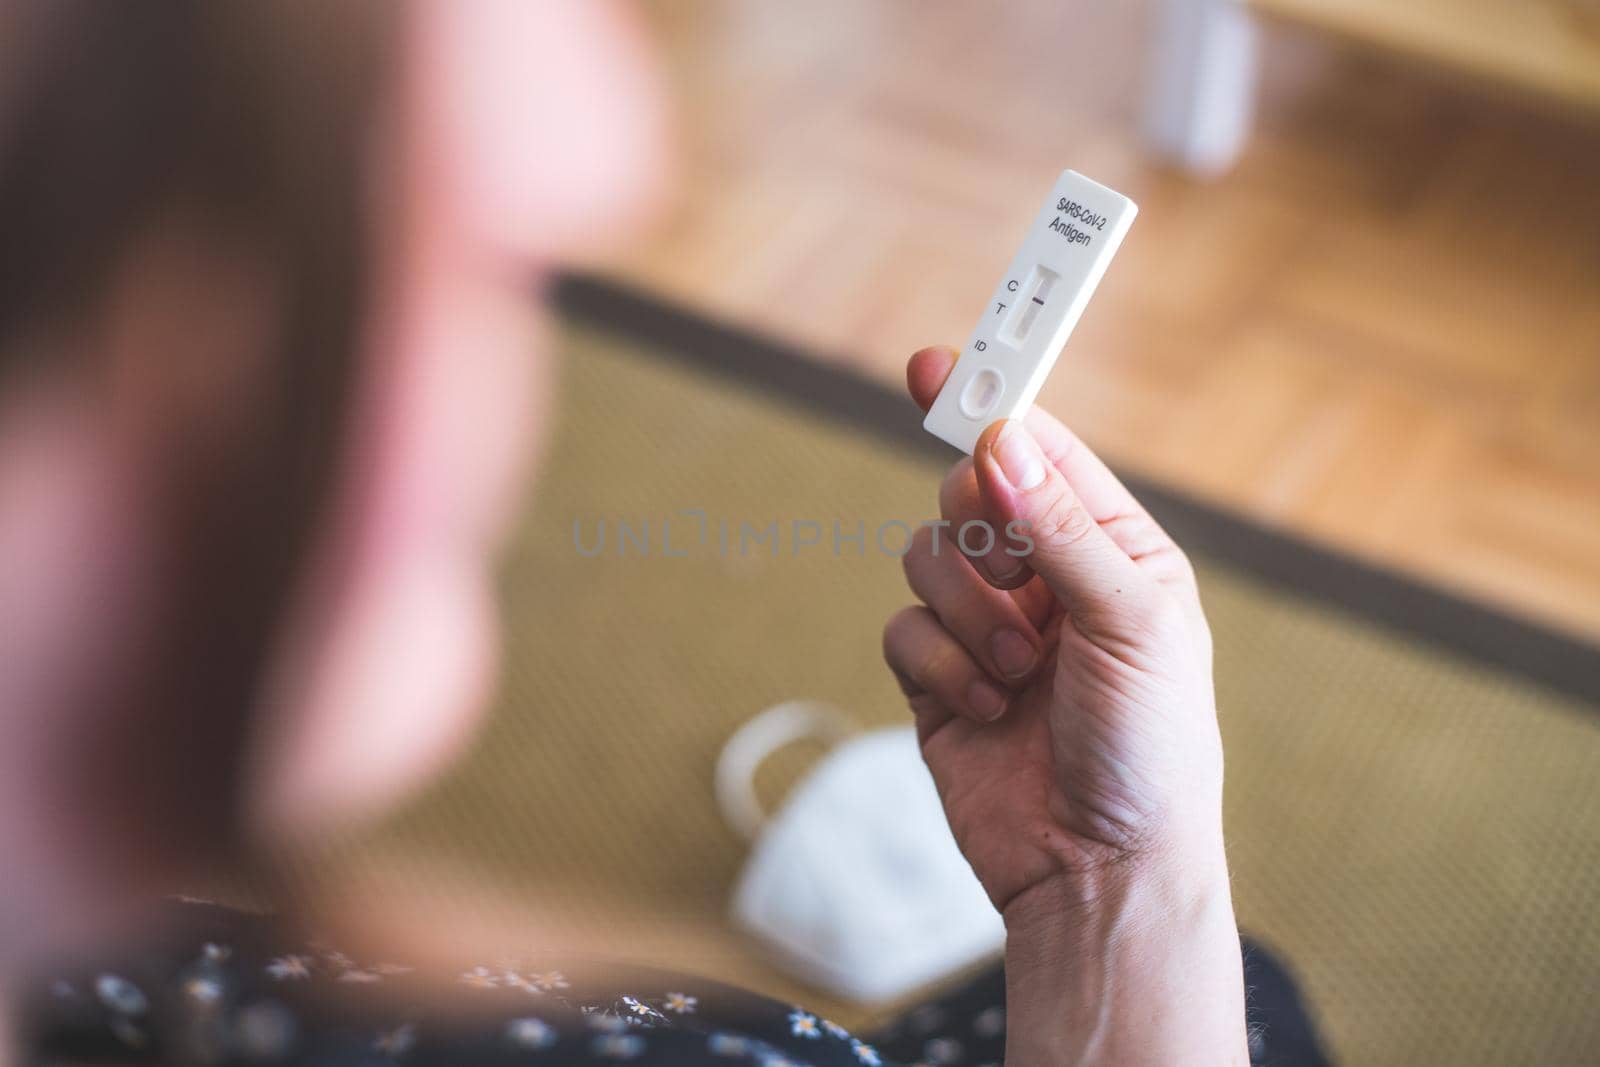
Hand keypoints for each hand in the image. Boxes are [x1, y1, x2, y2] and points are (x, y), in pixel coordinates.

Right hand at [883, 347, 1245, 1063]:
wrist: (1098, 874)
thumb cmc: (1149, 753)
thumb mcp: (1130, 625)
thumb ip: (1060, 530)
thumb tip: (1004, 444)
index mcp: (1111, 547)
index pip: (1042, 449)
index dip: (994, 402)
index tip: (940, 363)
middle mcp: (1047, 577)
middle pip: (969, 493)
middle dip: (984, 540)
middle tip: (1017, 581)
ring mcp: (988, 626)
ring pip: (925, 558)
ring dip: (969, 618)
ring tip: (1019, 677)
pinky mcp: (939, 679)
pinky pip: (902, 630)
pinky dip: (940, 669)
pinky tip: (985, 710)